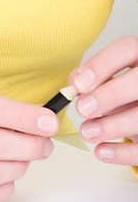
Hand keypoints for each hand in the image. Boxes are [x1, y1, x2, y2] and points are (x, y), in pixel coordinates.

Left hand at [70, 38, 137, 163]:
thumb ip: (93, 78)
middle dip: (110, 96)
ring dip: (113, 125)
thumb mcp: (111, 78)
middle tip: (83, 109)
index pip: (127, 48)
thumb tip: (75, 85)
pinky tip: (101, 151)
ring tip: (88, 132)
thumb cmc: (124, 93)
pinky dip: (122, 153)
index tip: (78, 85)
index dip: (101, 65)